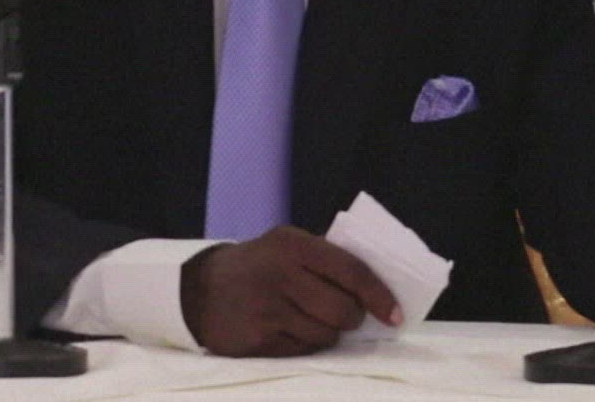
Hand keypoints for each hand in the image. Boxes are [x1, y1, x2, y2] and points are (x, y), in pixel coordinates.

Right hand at [179, 226, 399, 356]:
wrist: (198, 290)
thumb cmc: (257, 267)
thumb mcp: (285, 246)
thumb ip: (325, 260)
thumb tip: (377, 288)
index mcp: (293, 245)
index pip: (351, 271)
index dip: (379, 295)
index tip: (396, 315)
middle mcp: (281, 274)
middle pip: (343, 310)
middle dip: (352, 318)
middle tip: (347, 316)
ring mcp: (268, 309)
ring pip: (326, 335)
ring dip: (329, 333)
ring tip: (311, 319)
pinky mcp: (258, 339)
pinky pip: (303, 349)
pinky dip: (306, 343)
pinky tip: (290, 329)